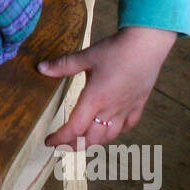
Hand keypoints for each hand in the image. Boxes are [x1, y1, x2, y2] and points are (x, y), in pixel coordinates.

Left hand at [38, 25, 177, 148]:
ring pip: (110, 136)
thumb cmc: (117, 49)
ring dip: (94, 141)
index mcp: (95, 99)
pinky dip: (116, 131)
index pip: (74, 128)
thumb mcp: (87, 56)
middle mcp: (111, 108)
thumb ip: (63, 65)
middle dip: (74, 145)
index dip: (60, 139)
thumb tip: (41, 68)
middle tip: (63, 145)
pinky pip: (128, 126)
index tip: (50, 141)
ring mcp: (126, 108)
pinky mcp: (138, 104)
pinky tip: (111, 128)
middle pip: (91, 138)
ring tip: (84, 139)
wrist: (148, 44)